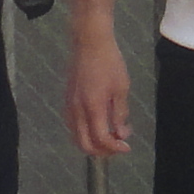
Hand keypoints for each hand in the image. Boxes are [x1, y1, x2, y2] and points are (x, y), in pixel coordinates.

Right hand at [66, 31, 131, 156]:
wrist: (89, 42)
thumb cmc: (109, 62)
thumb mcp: (121, 88)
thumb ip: (120, 113)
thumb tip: (121, 133)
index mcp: (92, 107)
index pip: (100, 139)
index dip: (114, 148)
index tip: (126, 147)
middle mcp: (77, 110)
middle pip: (84, 144)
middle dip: (102, 151)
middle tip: (117, 146)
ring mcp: (69, 105)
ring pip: (76, 136)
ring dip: (93, 142)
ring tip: (110, 135)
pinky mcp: (67, 100)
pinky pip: (73, 125)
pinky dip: (85, 132)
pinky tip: (98, 125)